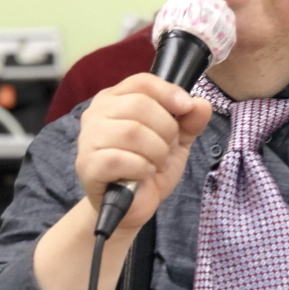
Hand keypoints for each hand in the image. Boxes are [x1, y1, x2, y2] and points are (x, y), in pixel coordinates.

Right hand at [76, 73, 212, 232]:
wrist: (132, 206)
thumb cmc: (148, 167)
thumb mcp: (176, 140)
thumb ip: (190, 120)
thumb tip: (201, 104)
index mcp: (115, 99)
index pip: (142, 82)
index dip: (168, 92)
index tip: (187, 107)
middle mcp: (96, 113)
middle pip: (140, 105)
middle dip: (166, 130)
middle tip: (166, 149)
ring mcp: (88, 138)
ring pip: (132, 132)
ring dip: (156, 152)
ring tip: (156, 164)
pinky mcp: (87, 165)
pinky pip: (121, 159)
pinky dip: (142, 168)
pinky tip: (143, 174)